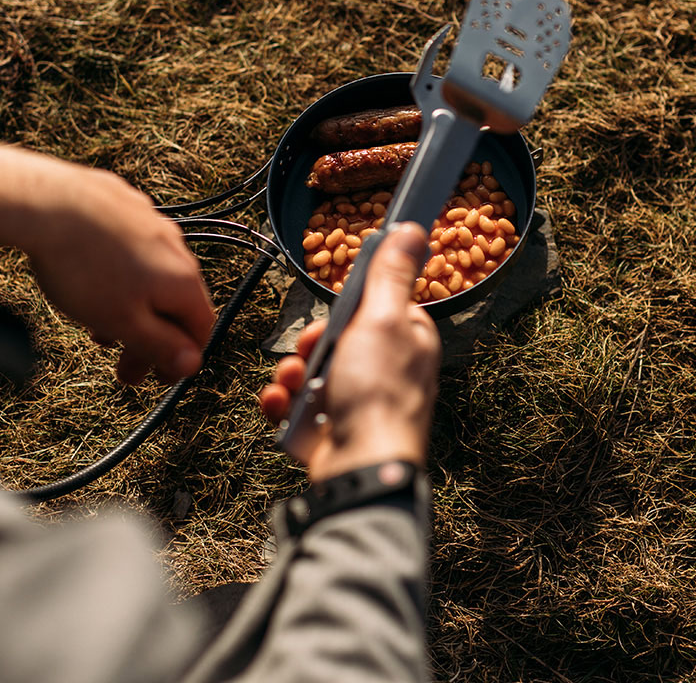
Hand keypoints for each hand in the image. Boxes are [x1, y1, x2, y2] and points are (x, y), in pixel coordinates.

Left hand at [0, 144, 214, 383]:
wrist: (44, 202)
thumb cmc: (83, 267)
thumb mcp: (123, 322)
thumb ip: (161, 346)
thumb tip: (193, 364)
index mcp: (182, 280)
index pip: (201, 328)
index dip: (181, 358)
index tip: (158, 377)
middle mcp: (176, 248)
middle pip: (174, 304)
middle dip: (150, 340)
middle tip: (123, 367)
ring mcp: (151, 222)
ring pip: (150, 276)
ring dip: (131, 308)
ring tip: (98, 326)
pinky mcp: (124, 204)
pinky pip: (130, 248)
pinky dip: (118, 273)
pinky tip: (90, 278)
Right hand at [260, 223, 440, 480]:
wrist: (362, 465)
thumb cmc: (378, 392)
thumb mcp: (382, 319)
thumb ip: (392, 274)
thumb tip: (412, 229)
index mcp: (406, 341)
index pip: (373, 310)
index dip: (347, 310)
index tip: (335, 315)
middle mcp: (384, 371)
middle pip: (335, 340)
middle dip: (311, 345)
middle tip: (309, 352)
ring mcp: (356, 403)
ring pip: (311, 373)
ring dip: (292, 375)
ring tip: (292, 385)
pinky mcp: (331, 430)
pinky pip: (297, 407)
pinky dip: (285, 406)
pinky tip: (282, 407)